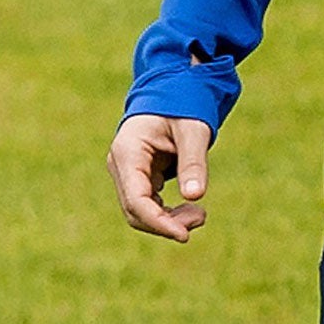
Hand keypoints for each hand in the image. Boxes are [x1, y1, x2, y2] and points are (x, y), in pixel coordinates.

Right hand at [107, 113, 211, 241]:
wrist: (175, 87)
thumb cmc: (184, 103)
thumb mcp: (193, 130)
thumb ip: (193, 162)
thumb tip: (196, 196)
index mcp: (128, 152)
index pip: (136, 200)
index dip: (158, 222)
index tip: (184, 235)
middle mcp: (122, 164)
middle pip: (136, 211)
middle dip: (166, 222)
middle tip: (201, 217)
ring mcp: (128, 171)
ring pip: (141, 210)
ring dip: (169, 219)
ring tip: (200, 215)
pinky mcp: (139, 176)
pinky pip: (149, 203)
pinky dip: (168, 211)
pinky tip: (190, 209)